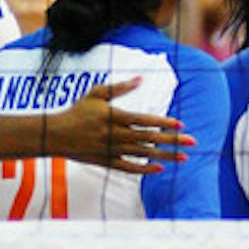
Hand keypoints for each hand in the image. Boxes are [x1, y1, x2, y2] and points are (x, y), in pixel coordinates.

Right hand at [54, 78, 193, 174]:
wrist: (55, 135)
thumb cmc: (77, 111)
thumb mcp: (96, 94)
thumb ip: (120, 88)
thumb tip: (140, 79)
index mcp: (114, 116)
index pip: (145, 120)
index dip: (164, 123)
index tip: (180, 124)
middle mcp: (115, 134)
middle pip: (149, 138)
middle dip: (172, 140)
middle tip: (192, 142)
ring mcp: (112, 150)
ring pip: (144, 154)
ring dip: (165, 156)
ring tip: (183, 157)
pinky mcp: (107, 162)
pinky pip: (130, 168)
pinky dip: (145, 169)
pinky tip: (160, 168)